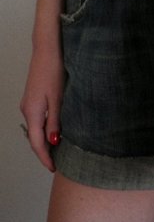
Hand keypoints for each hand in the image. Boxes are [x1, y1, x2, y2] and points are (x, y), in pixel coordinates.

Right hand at [20, 48, 63, 171]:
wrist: (47, 52)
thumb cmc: (54, 72)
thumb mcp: (58, 99)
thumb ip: (55, 121)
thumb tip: (53, 142)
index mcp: (32, 112)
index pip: (37, 143)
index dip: (45, 157)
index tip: (53, 168)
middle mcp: (27, 110)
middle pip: (34, 138)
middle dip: (44, 152)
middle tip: (57, 163)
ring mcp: (28, 104)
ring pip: (35, 129)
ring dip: (44, 141)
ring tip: (58, 151)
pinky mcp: (33, 99)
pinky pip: (37, 120)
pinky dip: (44, 130)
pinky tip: (54, 132)